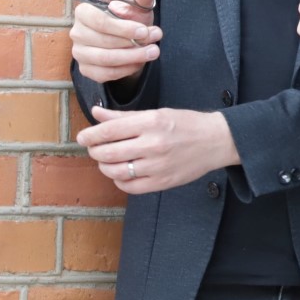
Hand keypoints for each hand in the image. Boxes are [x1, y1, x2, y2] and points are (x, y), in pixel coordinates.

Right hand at [70, 0, 160, 83]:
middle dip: (133, 43)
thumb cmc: (130, 19)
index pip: (99, 21)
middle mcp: (77, 33)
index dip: (123, 28)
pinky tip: (140, 62)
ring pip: (105, 59)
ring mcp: (79, 53)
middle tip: (155, 40)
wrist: (129, 40)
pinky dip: (126, 69)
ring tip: (153, 52)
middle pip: (103, 41)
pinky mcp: (87, 69)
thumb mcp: (138, 5)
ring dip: (133, 57)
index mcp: (84, 12)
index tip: (144, 30)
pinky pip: (105, 74)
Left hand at [77, 105, 239, 194]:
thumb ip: (124, 116)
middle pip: (108, 153)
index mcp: (152, 122)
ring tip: (108, 161)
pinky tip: (122, 173)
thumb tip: (96, 113)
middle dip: (95, 151)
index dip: (90, 135)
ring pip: (115, 171)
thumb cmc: (186, 124)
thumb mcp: (157, 113)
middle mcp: (154, 144)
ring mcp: (158, 166)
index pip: (109, 131)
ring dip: (105, 166)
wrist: (216, 141)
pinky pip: (129, 186)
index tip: (82, 137)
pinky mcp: (162, 182)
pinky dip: (119, 180)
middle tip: (95, 148)